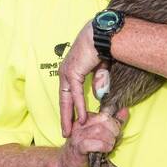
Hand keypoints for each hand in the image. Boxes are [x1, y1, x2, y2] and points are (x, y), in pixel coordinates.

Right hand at [56, 108, 128, 166]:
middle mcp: (80, 124)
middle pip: (104, 120)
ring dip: (110, 139)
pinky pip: (94, 143)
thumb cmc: (85, 150)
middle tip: (114, 140)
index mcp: (85, 118)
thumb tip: (125, 111)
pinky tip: (105, 150)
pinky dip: (104, 146)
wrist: (65, 164)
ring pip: (100, 130)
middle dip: (114, 130)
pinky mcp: (78, 147)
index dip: (115, 123)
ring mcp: (78, 135)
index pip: (105, 114)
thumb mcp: (100, 134)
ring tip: (110, 146)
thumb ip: (113, 123)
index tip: (116, 133)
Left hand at [58, 20, 108, 135]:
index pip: (68, 94)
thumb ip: (98, 81)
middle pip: (64, 100)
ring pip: (67, 100)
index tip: (72, 122)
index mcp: (70, 71)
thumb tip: (99, 95)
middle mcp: (65, 73)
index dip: (70, 109)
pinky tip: (82, 118)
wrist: (101, 34)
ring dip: (69, 116)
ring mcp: (67, 73)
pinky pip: (76, 93)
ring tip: (70, 131)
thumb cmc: (102, 47)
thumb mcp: (100, 68)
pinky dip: (79, 106)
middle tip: (66, 132)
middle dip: (65, 117)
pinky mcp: (73, 72)